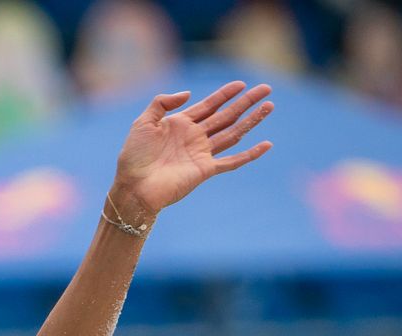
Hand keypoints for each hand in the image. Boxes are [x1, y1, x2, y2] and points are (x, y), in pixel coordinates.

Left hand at [111, 81, 272, 223]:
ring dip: (252, 120)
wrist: (132, 187)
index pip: (209, 105)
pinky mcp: (205, 170)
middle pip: (226, 116)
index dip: (225, 94)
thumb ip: (162, 102)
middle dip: (246, 102)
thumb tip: (190, 94)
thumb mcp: (143, 122)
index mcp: (180, 124)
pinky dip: (249, 154)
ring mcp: (201, 154)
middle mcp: (194, 137)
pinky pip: (232, 161)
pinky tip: (266, 145)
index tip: (242, 83)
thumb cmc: (133, 156)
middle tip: (266, 89)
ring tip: (269, 106)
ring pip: (233, 133)